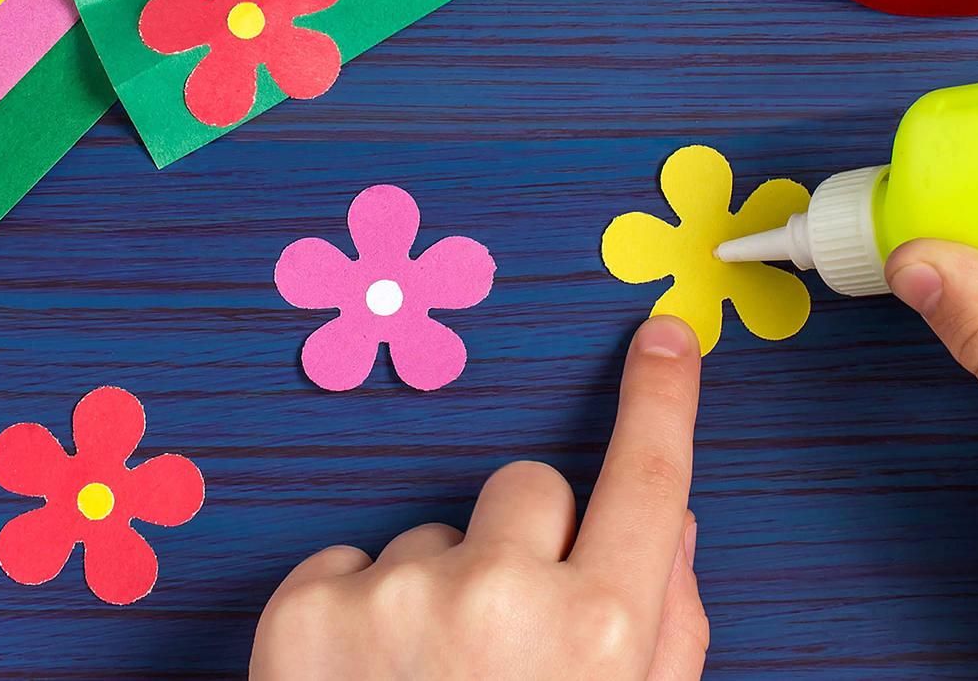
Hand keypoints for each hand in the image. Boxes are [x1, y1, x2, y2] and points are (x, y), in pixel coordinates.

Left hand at [249, 316, 706, 680]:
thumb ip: (667, 630)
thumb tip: (669, 524)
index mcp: (603, 636)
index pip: (653, 476)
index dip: (665, 397)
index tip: (667, 336)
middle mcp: (508, 597)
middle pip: (530, 485)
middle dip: (521, 539)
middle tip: (498, 641)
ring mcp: (403, 595)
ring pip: (436, 531)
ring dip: (433, 590)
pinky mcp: (308, 607)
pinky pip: (351, 559)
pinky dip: (353, 613)